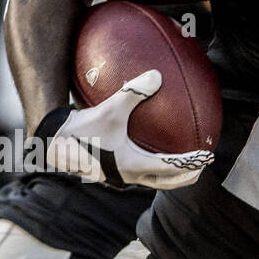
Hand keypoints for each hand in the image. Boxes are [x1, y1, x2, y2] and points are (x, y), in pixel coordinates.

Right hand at [37, 70, 213, 189]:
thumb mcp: (109, 108)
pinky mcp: (107, 172)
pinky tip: (144, 152)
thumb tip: (157, 75)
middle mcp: (128, 177)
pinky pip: (136, 173)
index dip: (191, 163)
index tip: (207, 157)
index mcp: (133, 165)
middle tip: (200, 169)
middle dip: (184, 177)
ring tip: (179, 167)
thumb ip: (133, 92)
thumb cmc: (80, 128)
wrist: (50, 142)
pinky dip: (149, 168)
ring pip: (150, 182)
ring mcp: (117, 177)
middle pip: (165, 183)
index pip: (172, 168)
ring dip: (167, 177)